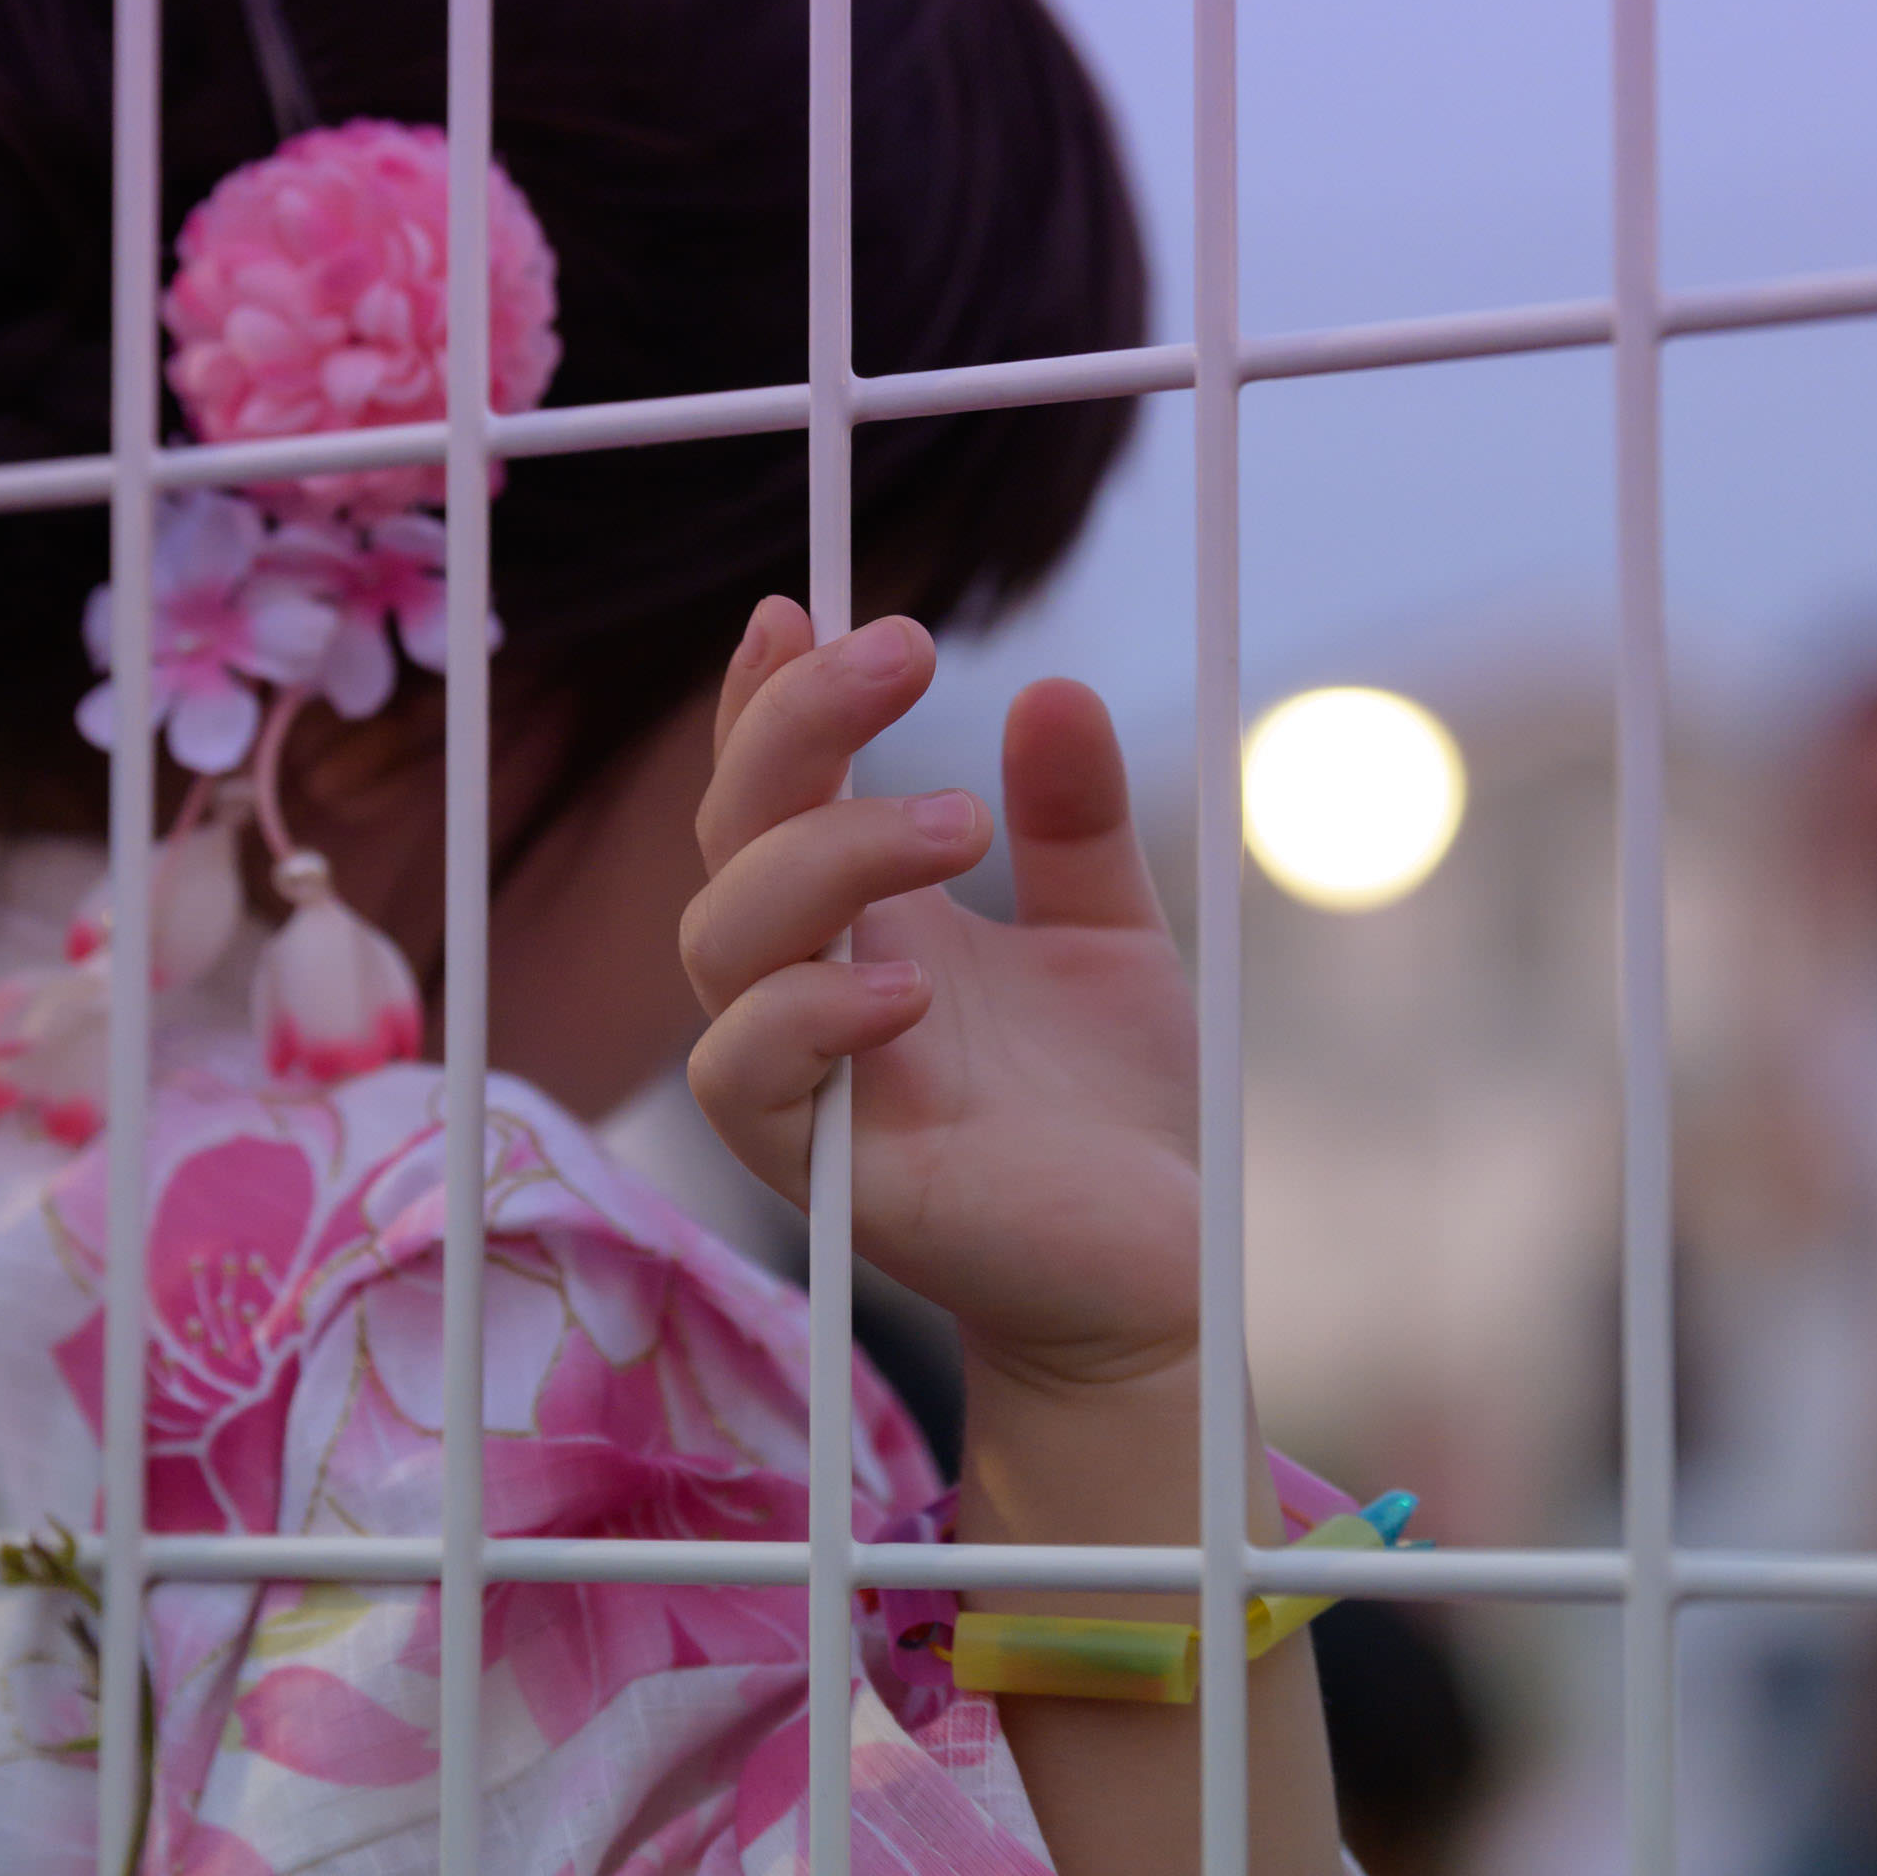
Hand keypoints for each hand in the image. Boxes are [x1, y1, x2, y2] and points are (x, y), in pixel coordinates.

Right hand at [680, 601, 1199, 1387]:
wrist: (1155, 1271)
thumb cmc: (1115, 1110)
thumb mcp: (1109, 934)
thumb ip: (1072, 823)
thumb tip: (1054, 690)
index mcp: (862, 920)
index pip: (771, 787)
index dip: (765, 697)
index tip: (806, 604)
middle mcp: (808, 985)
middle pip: (731, 835)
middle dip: (793, 725)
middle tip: (906, 646)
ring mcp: (801, 1080)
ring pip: (721, 939)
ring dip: (823, 854)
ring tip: (959, 825)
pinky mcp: (819, 1176)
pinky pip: (746, 1078)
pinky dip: (808, 1014)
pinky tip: (907, 992)